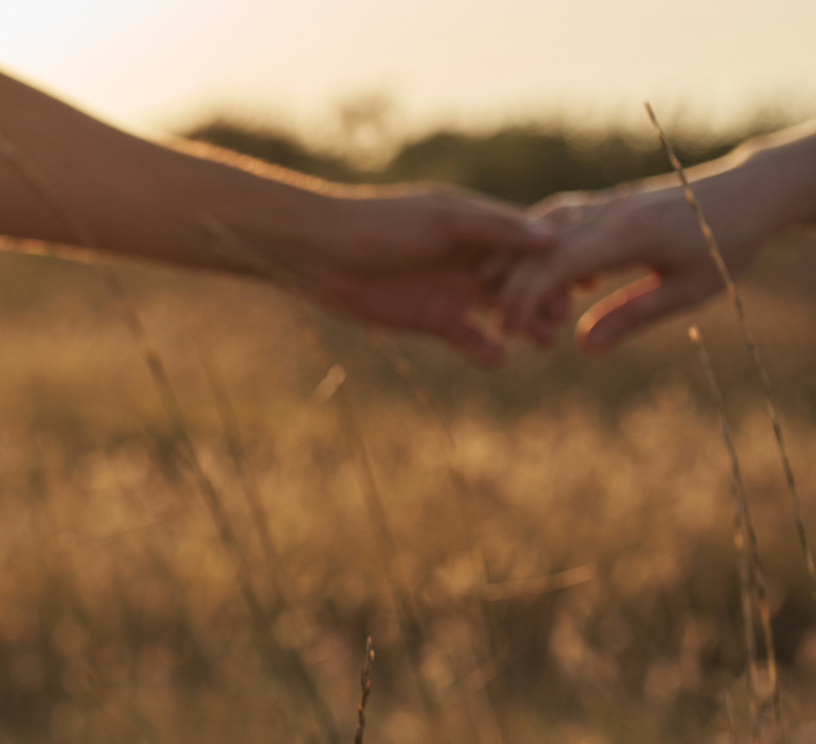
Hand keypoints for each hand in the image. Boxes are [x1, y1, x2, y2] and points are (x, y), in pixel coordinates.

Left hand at [289, 187, 551, 367]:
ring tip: (543, 341)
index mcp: (481, 228)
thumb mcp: (443, 221)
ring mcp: (454, 290)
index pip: (531, 246)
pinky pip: (467, 337)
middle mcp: (473, 259)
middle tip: (564, 318)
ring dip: (523, 326)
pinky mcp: (431, 319)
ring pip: (501, 311)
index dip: (559, 262)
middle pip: (524, 281)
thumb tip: (550, 238)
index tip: (586, 278)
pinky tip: (498, 357)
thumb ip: (495, 229)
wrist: (322, 253)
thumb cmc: (381, 224)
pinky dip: (484, 349)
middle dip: (546, 298)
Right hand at [500, 180, 768, 353]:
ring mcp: (605, 202)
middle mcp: (609, 212)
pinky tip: (539, 272)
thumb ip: (633, 316)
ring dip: (517, 262)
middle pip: (538, 246)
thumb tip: (584, 347)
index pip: (556, 264)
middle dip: (509, 284)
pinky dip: (537, 247)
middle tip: (496, 324)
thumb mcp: (688, 291)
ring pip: (541, 229)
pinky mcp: (607, 202)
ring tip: (501, 297)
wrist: (752, 192)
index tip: (506, 329)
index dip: (524, 298)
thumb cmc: (726, 244)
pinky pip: (558, 221)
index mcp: (627, 234)